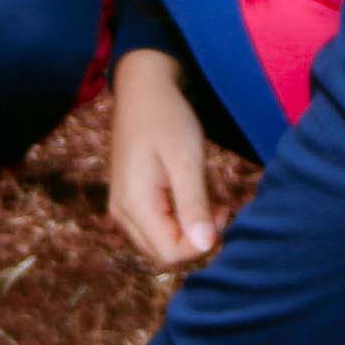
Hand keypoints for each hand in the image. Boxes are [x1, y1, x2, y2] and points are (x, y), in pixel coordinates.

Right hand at [108, 49, 219, 267]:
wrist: (144, 90)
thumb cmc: (167, 118)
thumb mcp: (186, 159)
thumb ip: (194, 205)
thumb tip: (206, 246)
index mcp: (134, 204)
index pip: (170, 254)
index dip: (201, 244)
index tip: (222, 212)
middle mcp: (122, 213)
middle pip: (164, 254)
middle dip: (196, 239)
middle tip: (219, 207)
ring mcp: (123, 208)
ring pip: (161, 243)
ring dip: (190, 230)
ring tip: (208, 198)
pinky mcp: (131, 201)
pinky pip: (158, 227)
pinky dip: (180, 220)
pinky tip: (194, 195)